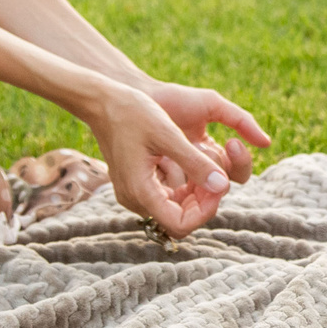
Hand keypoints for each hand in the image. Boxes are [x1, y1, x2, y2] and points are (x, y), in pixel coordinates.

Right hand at [83, 82, 233, 237]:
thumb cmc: (132, 113)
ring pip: (175, 208)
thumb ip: (195, 162)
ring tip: (205, 162)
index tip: (218, 184)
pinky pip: (167, 196)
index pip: (180, 225)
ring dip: (196, 191)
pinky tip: (193, 161)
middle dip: (203, 199)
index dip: (205, 210)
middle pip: (180, 219)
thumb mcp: (168, 134)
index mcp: (140, 191)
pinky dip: (185, 184)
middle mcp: (136, 199)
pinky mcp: (138, 185)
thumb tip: (222, 186)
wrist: (103, 102)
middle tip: (216, 171)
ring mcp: (135, 194)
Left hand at [144, 80, 270, 188]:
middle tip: (204, 148)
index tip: (231, 143)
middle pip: (221, 188)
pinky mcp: (157, 180)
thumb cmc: (173, 99)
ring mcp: (178, 177)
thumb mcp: (210, 104)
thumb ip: (240, 120)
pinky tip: (163, 158)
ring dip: (195, 173)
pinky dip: (174, 177)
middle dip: (216, 169)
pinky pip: (173, 192)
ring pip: (198, 193)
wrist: (135, 95)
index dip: (240, 163)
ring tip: (180, 149)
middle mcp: (198, 169)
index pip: (239, 173)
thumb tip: (266, 143)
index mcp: (215, 154)